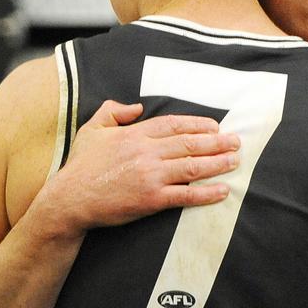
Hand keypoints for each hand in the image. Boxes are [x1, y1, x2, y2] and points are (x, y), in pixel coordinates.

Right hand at [34, 100, 240, 238]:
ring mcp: (151, 176)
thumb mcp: (92, 129)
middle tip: (237, 142)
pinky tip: (222, 190)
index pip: (174, 125)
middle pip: (190, 143)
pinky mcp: (151, 199)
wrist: (71, 199)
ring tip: (235, 162)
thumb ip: (114, 112)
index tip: (215, 127)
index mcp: (135, 135)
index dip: (198, 125)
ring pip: (193, 166)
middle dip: (217, 143)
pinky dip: (207, 192)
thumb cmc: (81, 166)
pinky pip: (186, 194)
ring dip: (218, 164)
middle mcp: (147, 152)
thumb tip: (136, 107)